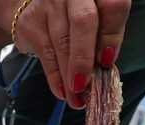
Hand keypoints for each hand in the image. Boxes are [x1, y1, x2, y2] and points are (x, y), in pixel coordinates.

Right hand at [0, 0, 130, 108]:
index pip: (113, 5)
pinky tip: (61, 91)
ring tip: (75, 97)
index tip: (107, 61)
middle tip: (85, 85)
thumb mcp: (96, 21)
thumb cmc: (73, 19)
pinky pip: (46, 54)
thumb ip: (104, 36)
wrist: (36, 11)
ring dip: (69, 75)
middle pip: (84, 22)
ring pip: (62, 42)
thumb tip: (105, 65)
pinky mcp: (31, 23)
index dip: (112, 34)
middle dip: (85, 57)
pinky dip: (54, 76)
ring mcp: (50, 5)